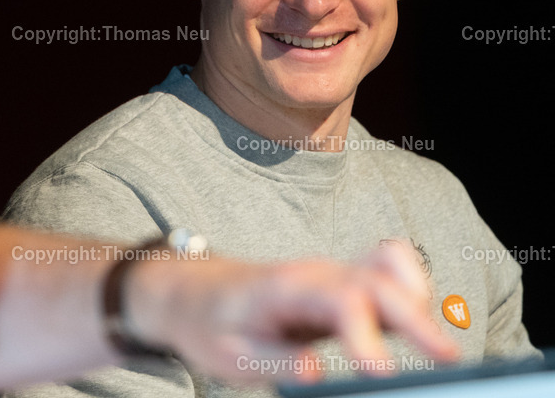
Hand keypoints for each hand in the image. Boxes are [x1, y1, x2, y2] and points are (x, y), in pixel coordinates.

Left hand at [128, 254, 458, 384]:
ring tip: (441, 346)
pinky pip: (385, 272)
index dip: (363, 333)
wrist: (195, 292)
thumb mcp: (229, 353)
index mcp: (286, 288)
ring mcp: (332, 273)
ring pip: (387, 271)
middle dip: (414, 316)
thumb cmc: (212, 324)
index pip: (336, 301)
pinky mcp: (342, 284)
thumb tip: (316, 372)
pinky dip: (412, 288)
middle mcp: (315, 272)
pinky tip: (424, 322)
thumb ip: (273, 360)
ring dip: (420, 301)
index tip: (381, 371)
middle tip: (447, 359)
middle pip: (375, 281)